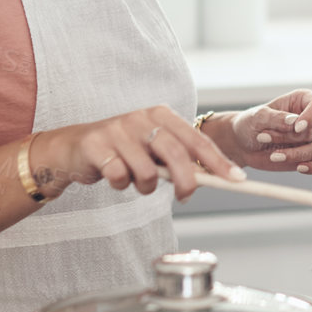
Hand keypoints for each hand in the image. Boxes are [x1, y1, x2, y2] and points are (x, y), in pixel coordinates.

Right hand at [34, 105, 244, 201]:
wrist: (75, 147)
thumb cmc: (123, 150)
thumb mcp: (153, 148)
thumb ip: (179, 158)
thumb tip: (215, 177)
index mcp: (161, 115)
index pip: (196, 140)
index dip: (218, 162)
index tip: (236, 180)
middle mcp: (141, 118)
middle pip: (176, 154)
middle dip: (186, 181)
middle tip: (186, 197)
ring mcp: (118, 130)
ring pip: (147, 171)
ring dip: (145, 186)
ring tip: (135, 180)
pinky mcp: (96, 146)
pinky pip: (120, 177)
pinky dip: (121, 185)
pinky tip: (114, 176)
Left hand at [225, 90, 311, 173]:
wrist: (242, 144)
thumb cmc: (250, 124)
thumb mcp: (258, 117)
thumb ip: (276, 118)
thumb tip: (295, 122)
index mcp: (302, 100)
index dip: (311, 117)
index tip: (297, 127)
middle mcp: (310, 119)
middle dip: (289, 137)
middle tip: (263, 136)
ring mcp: (311, 139)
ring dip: (295, 154)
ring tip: (273, 156)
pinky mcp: (309, 156)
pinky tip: (299, 168)